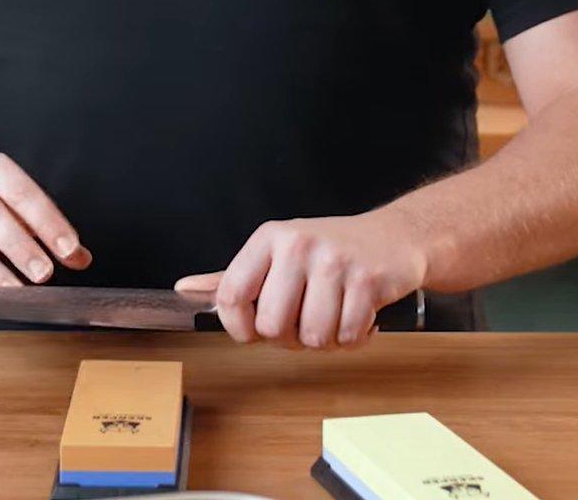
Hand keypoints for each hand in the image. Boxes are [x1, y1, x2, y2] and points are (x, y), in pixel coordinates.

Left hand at [176, 212, 428, 349]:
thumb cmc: (329, 251)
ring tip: (333, 318)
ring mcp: (334, 261)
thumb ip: (230, 277)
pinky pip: (347, 336)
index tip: (254, 331)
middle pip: (271, 326)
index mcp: (268, 239)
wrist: (393, 237)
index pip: (230, 296)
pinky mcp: (367, 279)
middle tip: (304, 323)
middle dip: (288, 339)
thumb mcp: (276, 254)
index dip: (238, 328)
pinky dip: (353, 338)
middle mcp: (297, 245)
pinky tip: (357, 317)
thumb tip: (184, 289)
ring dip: (326, 340)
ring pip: (313, 336)